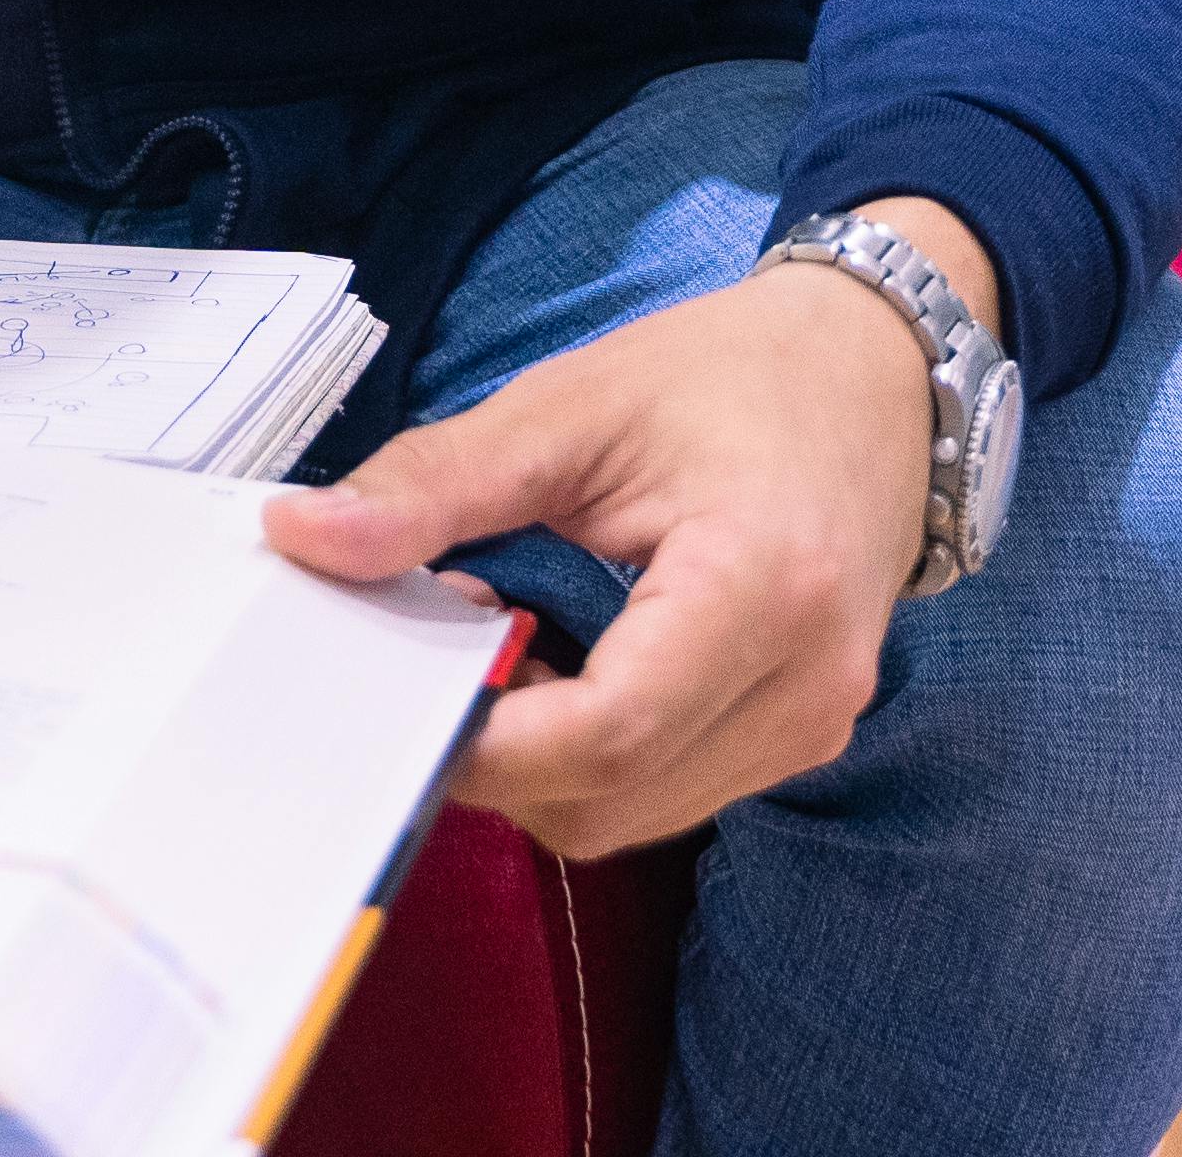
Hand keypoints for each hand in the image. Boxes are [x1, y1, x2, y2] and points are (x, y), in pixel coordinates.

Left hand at [258, 199, 991, 860]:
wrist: (878, 368)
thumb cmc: (731, 373)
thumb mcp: (571, 405)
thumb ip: (437, 483)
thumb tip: (304, 538)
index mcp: (762, 588)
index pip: (605, 734)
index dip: (481, 737)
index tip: (389, 685)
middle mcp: (805, 684)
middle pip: (607, 798)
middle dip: (495, 753)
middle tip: (427, 648)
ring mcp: (813, 723)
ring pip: (631, 814)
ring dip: (540, 760)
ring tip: (498, 639)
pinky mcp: (800, 735)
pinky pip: (668, 788)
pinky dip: (592, 752)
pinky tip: (561, 659)